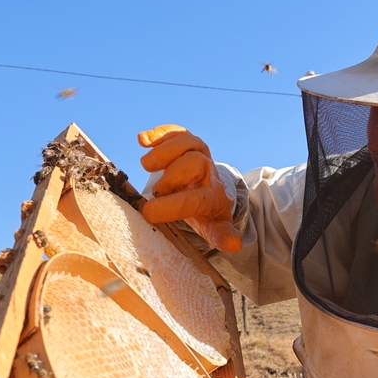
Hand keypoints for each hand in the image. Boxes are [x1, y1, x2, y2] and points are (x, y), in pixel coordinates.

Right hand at [137, 124, 241, 252]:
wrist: (207, 191)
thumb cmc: (205, 212)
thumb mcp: (213, 227)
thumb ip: (220, 234)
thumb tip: (234, 245)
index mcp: (213, 197)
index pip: (197, 199)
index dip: (172, 206)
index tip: (148, 213)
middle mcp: (208, 173)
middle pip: (196, 163)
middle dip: (173, 175)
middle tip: (156, 191)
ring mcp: (198, 155)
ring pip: (189, 142)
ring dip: (165, 150)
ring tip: (146, 165)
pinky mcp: (187, 144)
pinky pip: (178, 133)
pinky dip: (161, 133)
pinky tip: (142, 139)